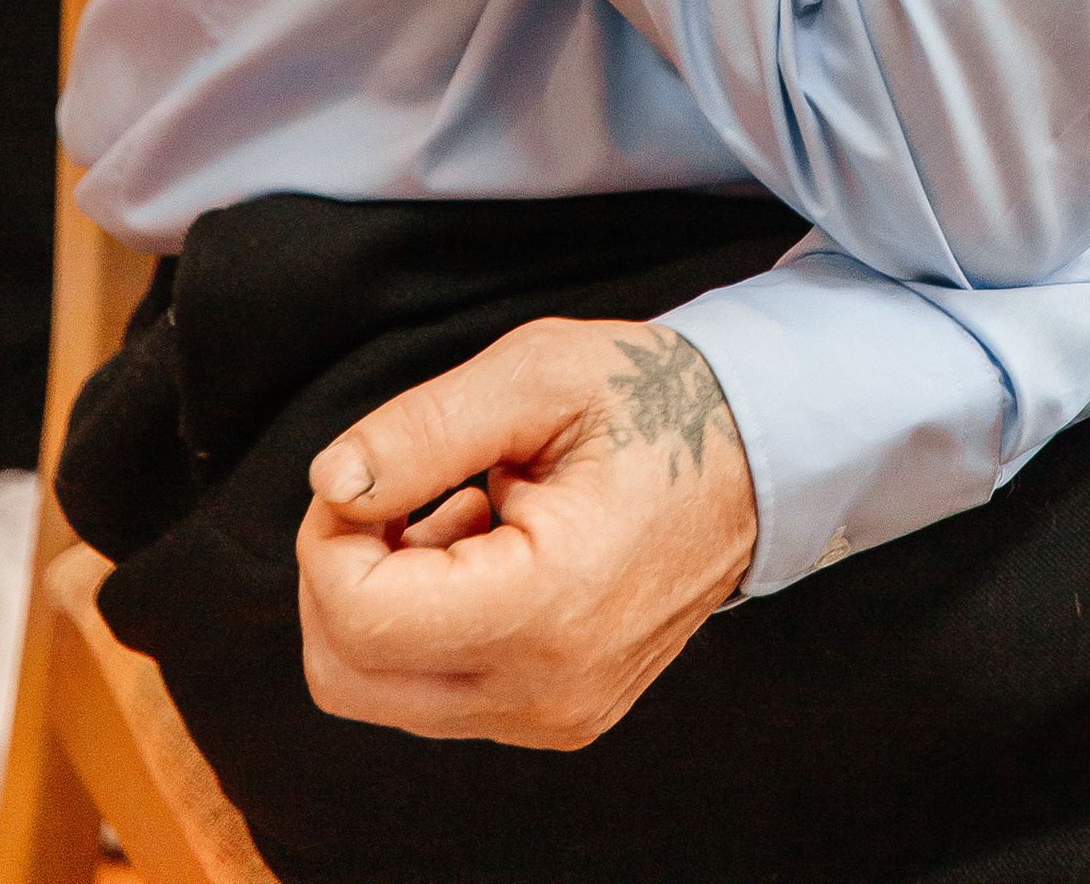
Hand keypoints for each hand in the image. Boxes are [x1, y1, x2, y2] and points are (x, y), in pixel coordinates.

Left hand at [298, 317, 756, 747]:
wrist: (760, 454)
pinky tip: (490, 551)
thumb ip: (425, 430)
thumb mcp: (540, 373)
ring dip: (384, 597)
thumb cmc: (656, 399)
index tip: (372, 471)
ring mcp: (555, 715)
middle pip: (347, 672)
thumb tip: (331, 482)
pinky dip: (426, 624)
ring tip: (466, 514)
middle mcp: (549, 687)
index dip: (329, 534)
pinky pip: (434, 695)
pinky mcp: (557, 717)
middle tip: (400, 490)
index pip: (359, 615)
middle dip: (340, 572)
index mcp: (551, 602)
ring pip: (380, 691)